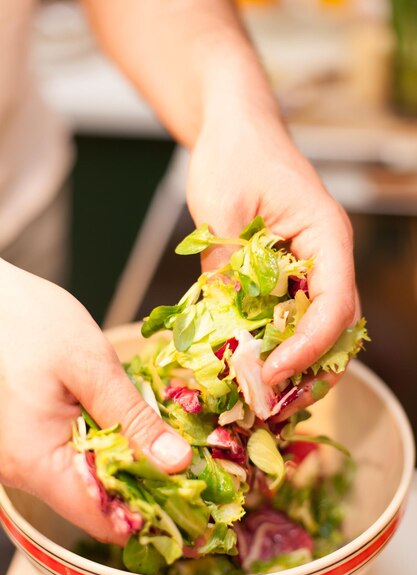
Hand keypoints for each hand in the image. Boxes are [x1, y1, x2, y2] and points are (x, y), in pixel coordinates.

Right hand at [0, 261, 190, 543]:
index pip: (102, 520)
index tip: (189, 489)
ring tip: (157, 433)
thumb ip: (133, 418)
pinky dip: (106, 445)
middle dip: (144, 481)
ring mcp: (24, 459)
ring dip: (126, 460)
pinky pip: (75, 459)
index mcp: (36, 461)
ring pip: (88, 482)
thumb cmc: (30, 322)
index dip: (150, 509)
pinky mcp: (30, 443)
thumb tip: (176, 463)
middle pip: (97, 503)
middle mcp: (23, 472)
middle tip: (182, 452)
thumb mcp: (91, 366)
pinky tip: (124, 421)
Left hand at [187, 106, 359, 410]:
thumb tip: (223, 327)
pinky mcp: (284, 272)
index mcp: (325, 236)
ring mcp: (307, 266)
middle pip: (335, 327)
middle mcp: (326, 257)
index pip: (335, 304)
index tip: (272, 373)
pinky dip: (273, 343)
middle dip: (309, 369)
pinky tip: (249, 364)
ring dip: (293, 364)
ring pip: (314, 327)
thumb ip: (227, 268)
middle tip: (273, 404)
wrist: (232, 128)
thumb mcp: (223, 209)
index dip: (309, 347)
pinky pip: (287, 315)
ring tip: (263, 398)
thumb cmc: (235, 153)